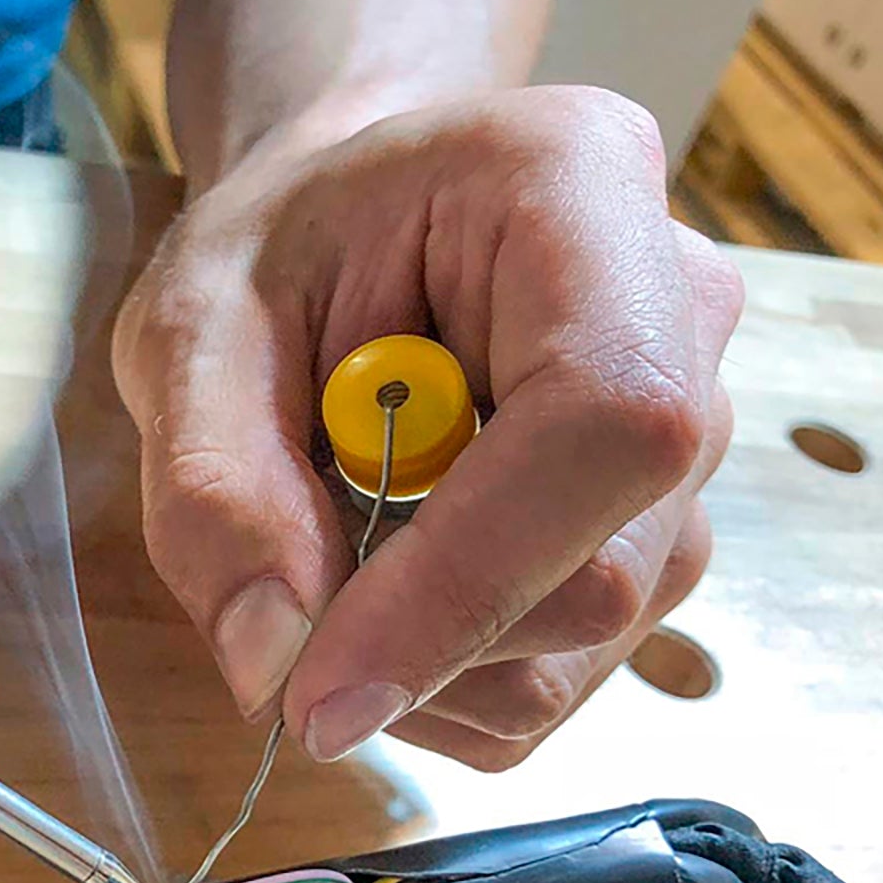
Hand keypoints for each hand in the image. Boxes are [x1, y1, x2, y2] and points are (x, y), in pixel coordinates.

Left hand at [114, 85, 741, 768]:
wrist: (340, 231)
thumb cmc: (275, 251)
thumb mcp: (189, 330)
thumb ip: (213, 487)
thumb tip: (273, 663)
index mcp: (578, 187)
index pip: (603, 424)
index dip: (466, 584)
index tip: (318, 694)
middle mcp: (680, 312)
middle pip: (601, 573)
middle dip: (418, 637)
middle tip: (281, 597)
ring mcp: (693, 436)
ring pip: (582, 648)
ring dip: (422, 664)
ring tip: (333, 553)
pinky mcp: (659, 533)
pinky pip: (560, 676)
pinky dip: (444, 678)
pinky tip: (384, 587)